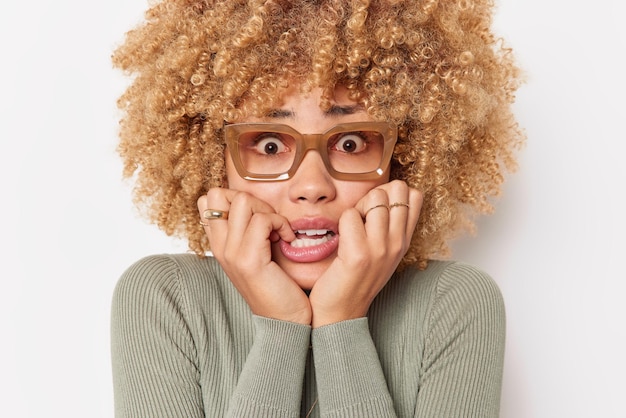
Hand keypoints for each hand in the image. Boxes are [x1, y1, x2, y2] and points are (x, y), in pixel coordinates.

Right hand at [198, 189, 311, 324]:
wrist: (285, 321)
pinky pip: (262, 221)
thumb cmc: (277, 285)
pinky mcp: (249, 260)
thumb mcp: (256, 253)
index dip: (235, 197)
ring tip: (277, 231)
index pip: (208, 200)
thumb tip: (253, 204)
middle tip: (268, 221)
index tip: (256, 217)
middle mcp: (219, 247)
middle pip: (217, 194)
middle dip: (250, 199)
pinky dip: (281, 223)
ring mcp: (231, 253)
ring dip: (268, 211)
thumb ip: (247, 231)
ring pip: (242, 202)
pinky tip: (286, 240)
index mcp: (219, 244)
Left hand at [308, 180, 421, 327]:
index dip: (392, 192)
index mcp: (404, 241)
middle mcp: (397, 243)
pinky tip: (341, 243)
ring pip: (374, 199)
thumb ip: (389, 226)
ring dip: (357, 208)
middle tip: (361, 217)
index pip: (415, 196)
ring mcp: (381, 249)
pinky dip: (341, 223)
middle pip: (397, 189)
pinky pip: (350, 215)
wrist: (340, 314)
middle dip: (374, 195)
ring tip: (350, 230)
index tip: (376, 209)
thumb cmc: (355, 278)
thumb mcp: (382, 251)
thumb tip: (384, 193)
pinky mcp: (359, 254)